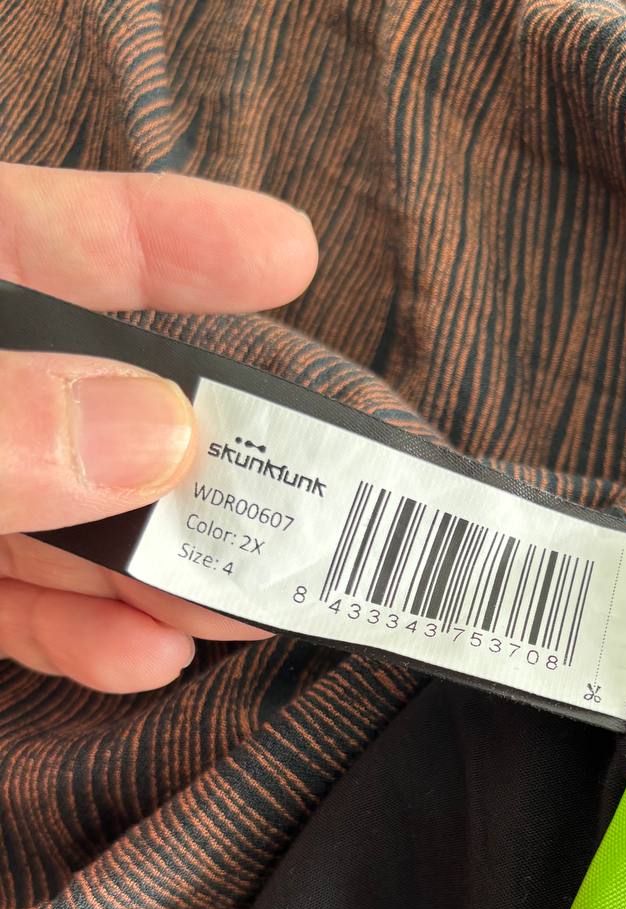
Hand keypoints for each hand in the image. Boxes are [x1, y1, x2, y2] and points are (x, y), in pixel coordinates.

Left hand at [0, 163, 318, 691]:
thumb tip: (160, 434)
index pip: (44, 235)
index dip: (169, 237)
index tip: (291, 255)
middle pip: (83, 400)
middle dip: (192, 454)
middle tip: (299, 489)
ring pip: (59, 519)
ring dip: (154, 571)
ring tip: (242, 605)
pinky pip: (5, 606)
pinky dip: (75, 638)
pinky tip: (147, 659)